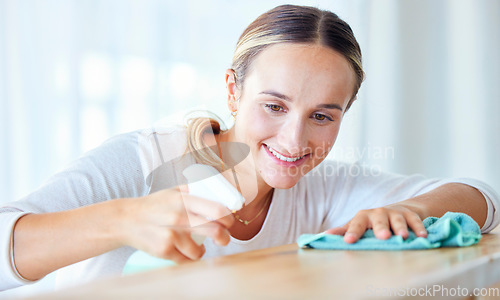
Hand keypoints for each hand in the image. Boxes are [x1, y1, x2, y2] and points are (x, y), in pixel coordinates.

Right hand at [117, 187, 234, 262]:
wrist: (126, 220)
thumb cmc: (154, 205)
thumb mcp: (173, 191)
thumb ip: (195, 190)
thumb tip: (219, 188)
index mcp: (184, 200)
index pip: (216, 209)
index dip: (228, 217)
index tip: (229, 221)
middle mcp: (178, 217)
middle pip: (214, 231)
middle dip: (224, 237)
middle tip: (223, 238)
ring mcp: (170, 235)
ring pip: (200, 250)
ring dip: (203, 250)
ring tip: (200, 246)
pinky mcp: (163, 250)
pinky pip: (185, 260)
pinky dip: (189, 258)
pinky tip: (186, 251)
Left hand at [325, 205, 427, 243]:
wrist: (396, 210)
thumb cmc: (372, 222)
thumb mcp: (358, 224)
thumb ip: (344, 230)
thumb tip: (325, 235)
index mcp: (363, 217)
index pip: (356, 224)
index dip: (352, 232)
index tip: (348, 241)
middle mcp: (379, 213)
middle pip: (378, 220)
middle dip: (380, 228)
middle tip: (382, 237)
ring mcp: (395, 213)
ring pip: (398, 220)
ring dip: (401, 228)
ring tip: (403, 237)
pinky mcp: (410, 216)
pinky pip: (415, 221)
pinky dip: (419, 228)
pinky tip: (423, 237)